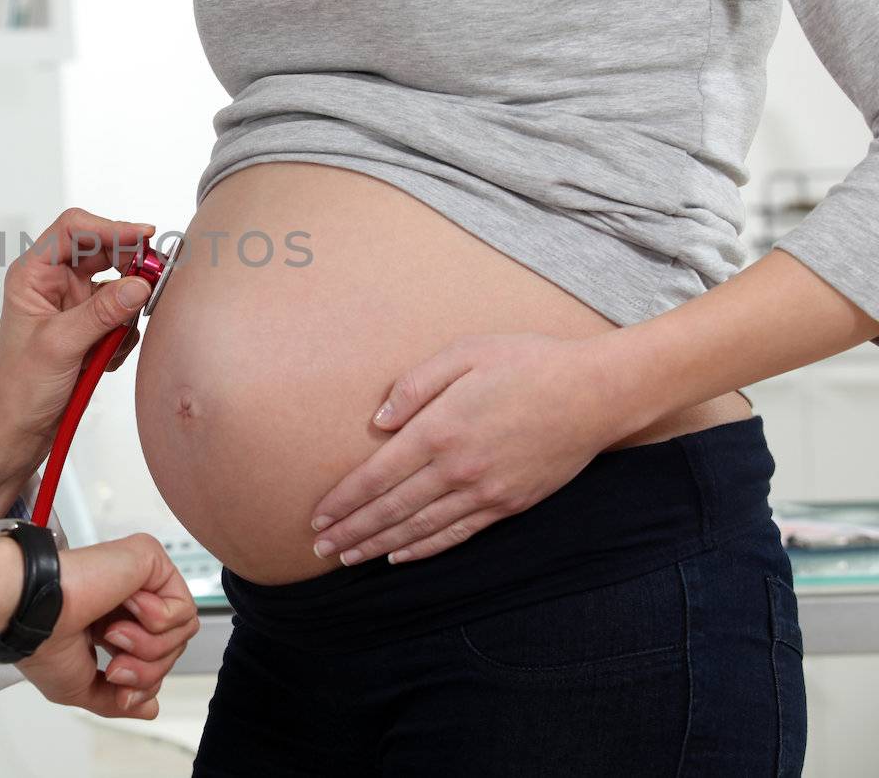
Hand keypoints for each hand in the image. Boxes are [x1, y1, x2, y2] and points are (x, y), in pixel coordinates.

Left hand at [0, 208, 156, 449]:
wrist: (15, 434)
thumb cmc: (17, 390)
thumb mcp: (60, 347)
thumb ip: (101, 313)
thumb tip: (140, 285)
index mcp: (32, 276)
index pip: (74, 230)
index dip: (111, 227)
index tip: (145, 237)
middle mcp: (52, 284)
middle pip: (103, 252)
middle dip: (129, 269)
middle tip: (153, 284)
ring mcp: (72, 306)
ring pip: (117, 286)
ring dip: (124, 312)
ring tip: (111, 344)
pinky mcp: (88, 329)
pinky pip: (121, 317)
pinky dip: (122, 336)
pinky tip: (106, 360)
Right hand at [17, 533, 198, 719]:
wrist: (32, 614)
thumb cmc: (39, 641)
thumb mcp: (78, 685)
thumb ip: (114, 698)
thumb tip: (148, 707)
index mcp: (108, 620)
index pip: (153, 656)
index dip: (144, 680)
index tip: (117, 685)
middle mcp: (125, 598)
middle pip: (173, 646)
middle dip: (147, 670)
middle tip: (115, 665)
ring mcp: (138, 577)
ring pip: (182, 630)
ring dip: (149, 646)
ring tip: (114, 634)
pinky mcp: (149, 558)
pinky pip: (182, 606)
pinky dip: (157, 619)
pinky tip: (124, 605)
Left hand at [308, 331, 632, 564]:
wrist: (596, 392)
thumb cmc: (527, 363)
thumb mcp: (465, 354)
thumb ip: (415, 385)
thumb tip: (377, 422)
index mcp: (440, 429)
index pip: (376, 475)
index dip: (343, 500)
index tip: (317, 516)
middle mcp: (457, 468)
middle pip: (391, 508)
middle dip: (351, 530)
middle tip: (319, 547)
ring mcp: (485, 492)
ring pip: (419, 528)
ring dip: (378, 545)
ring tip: (347, 558)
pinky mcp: (508, 504)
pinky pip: (457, 534)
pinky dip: (423, 549)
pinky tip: (399, 556)